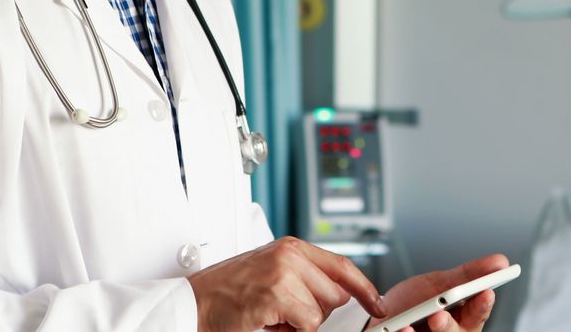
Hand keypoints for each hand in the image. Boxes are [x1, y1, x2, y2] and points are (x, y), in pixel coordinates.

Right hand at [188, 236, 387, 331]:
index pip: (342, 266)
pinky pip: (307, 325)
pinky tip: (267, 322)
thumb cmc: (227, 292)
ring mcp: (283, 273)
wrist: (192, 302)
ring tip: (272, 315)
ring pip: (322, 312)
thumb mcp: (270, 272)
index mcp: (291, 247)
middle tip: (285, 313)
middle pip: (336, 294)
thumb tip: (336, 295)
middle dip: (316, 312)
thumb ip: (302, 276)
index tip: (378, 304)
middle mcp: (290, 255)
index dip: (364, 288)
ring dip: (300, 324)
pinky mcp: (276, 294)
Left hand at [367, 254, 508, 331]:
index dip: (482, 305)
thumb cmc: (417, 302)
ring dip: (436, 331)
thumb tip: (499, 262)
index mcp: (463, 318)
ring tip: (427, 319)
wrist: (386, 314)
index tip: (486, 293)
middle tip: (440, 315)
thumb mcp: (440, 284)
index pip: (477, 314)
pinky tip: (403, 329)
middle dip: (450, 326)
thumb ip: (468, 275)